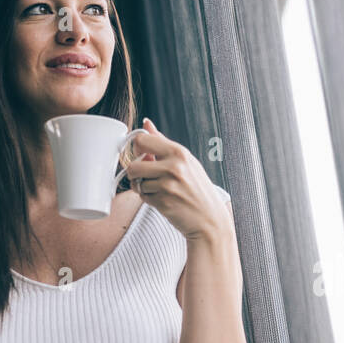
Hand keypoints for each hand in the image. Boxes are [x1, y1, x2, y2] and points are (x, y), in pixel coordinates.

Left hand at [124, 117, 230, 240]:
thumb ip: (162, 142)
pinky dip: (148, 198)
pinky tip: (163, 199)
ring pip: (137, 182)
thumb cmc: (198, 189)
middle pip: (133, 164)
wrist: (210, 220)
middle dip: (135, 172)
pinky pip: (142, 196)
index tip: (142, 155)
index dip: (137, 148)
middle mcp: (173, 167)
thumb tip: (146, 123)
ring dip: (143, 187)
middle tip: (146, 175)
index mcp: (179, 152)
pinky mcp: (163, 202)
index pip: (142, 140)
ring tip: (158, 189)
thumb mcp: (186, 161)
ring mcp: (168, 185)